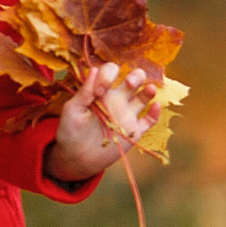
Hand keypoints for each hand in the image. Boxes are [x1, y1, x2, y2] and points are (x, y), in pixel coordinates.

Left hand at [47, 62, 153, 180]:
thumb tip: (94, 69)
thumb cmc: (70, 131)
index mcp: (101, 91)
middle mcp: (116, 99)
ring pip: (143, 97)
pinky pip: (149, 120)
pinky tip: (155, 106)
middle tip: (129, 82)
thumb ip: (84, 91)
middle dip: (136, 76)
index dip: (108, 75)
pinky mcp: (133, 131)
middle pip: (134, 79)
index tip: (99, 91)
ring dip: (148, 90)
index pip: (111, 72)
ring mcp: (126, 115)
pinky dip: (154, 113)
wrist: (76, 157)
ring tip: (148, 89)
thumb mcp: (73, 110)